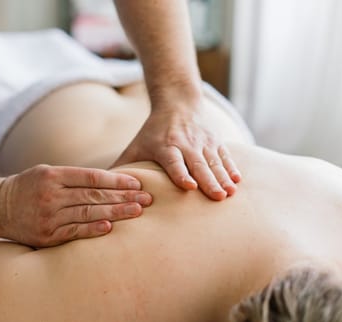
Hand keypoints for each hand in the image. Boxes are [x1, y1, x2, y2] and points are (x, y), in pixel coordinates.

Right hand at [0, 165, 151, 246]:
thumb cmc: (29, 186)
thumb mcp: (47, 172)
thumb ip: (74, 177)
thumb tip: (110, 183)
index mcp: (54, 176)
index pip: (93, 178)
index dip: (117, 181)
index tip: (137, 184)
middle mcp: (52, 195)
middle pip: (95, 196)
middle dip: (123, 198)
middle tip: (147, 200)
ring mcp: (49, 216)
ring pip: (88, 214)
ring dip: (115, 214)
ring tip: (137, 213)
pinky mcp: (46, 235)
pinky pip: (74, 232)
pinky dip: (93, 230)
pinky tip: (110, 228)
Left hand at [113, 103, 240, 199]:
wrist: (178, 103)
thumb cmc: (153, 133)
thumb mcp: (137, 146)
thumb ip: (124, 166)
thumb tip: (104, 188)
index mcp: (165, 145)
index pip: (174, 161)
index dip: (181, 173)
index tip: (188, 186)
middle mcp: (186, 142)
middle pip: (198, 163)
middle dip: (208, 180)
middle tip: (217, 197)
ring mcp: (203, 141)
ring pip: (214, 160)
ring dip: (223, 177)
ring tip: (230, 194)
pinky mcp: (215, 140)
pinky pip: (225, 155)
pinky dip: (231, 167)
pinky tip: (238, 180)